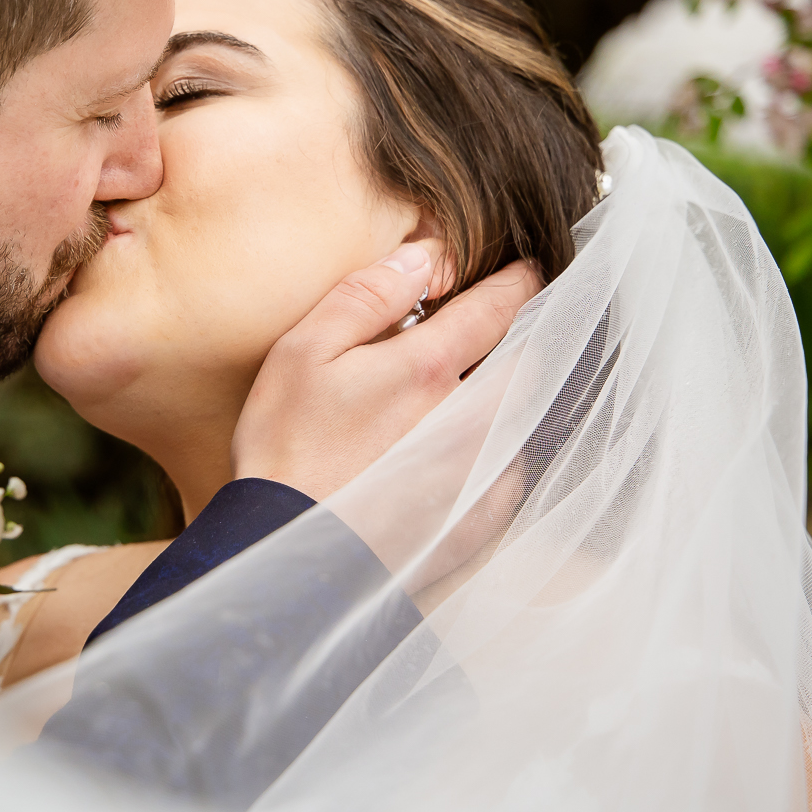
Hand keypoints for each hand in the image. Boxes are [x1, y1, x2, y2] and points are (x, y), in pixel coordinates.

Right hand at [229, 246, 541, 500]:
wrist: (286, 554)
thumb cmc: (286, 451)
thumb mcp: (303, 353)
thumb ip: (367, 296)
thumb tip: (423, 256)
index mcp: (430, 370)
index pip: (498, 307)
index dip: (517, 281)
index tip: (526, 268)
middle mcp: (472, 419)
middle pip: (525, 361)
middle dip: (514, 341)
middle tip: (482, 338)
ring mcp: (483, 474)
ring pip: (519, 416)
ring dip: (501, 399)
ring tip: (453, 406)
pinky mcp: (482, 520)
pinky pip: (510, 470)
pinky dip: (492, 453)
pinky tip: (446, 461)